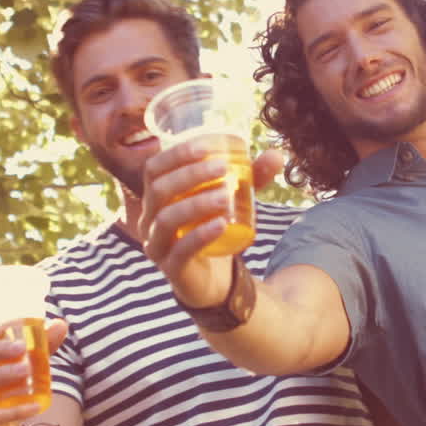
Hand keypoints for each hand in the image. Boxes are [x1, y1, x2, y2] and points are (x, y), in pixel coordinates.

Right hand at [140, 139, 284, 305]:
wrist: (214, 278)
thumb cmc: (216, 228)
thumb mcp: (234, 200)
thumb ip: (253, 178)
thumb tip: (277, 155)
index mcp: (156, 197)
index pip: (154, 168)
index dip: (176, 155)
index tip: (206, 148)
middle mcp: (148, 219)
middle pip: (159, 190)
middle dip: (190, 175)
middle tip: (222, 169)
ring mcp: (157, 245)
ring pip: (166, 219)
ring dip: (196, 203)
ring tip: (225, 196)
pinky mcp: (171, 268)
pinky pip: (180, 250)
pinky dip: (200, 235)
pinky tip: (220, 224)